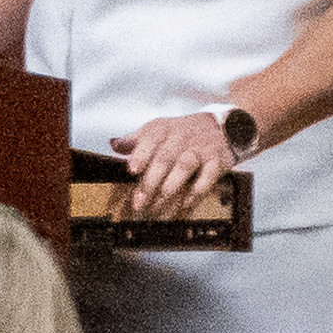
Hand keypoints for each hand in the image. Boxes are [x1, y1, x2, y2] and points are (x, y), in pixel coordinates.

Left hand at [118, 105, 245, 214]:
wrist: (218, 127)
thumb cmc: (179, 135)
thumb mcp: (156, 132)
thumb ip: (134, 141)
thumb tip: (114, 143)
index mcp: (162, 129)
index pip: (149, 140)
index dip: (140, 155)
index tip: (132, 170)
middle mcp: (181, 137)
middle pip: (164, 158)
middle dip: (150, 182)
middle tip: (139, 202)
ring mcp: (199, 149)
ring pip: (184, 166)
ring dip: (170, 186)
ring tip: (158, 205)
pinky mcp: (216, 161)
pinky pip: (207, 177)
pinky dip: (196, 193)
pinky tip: (184, 206)